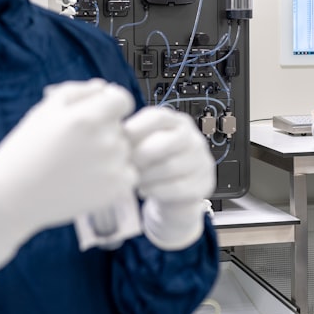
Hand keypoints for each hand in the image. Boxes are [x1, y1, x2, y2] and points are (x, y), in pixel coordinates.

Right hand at [0, 79, 137, 305]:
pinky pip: (128, 173)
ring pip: (125, 150)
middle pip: (120, 126)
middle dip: (104, 130)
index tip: (97, 114)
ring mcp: (113, 167)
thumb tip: (103, 87)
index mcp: (88, 117)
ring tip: (78, 164)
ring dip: (110, 153)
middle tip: (75, 146)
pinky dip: (114, 175)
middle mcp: (105, 140)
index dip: (110, 104)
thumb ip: (77, 92)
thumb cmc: (25, 150)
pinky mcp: (116, 189)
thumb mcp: (43, 110)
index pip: (122, 99)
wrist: (12, 197)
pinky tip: (88, 179)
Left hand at [124, 106, 214, 250]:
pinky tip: (146, 190)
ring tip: (134, 179)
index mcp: (177, 123)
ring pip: (170, 167)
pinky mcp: (203, 185)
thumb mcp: (145, 146)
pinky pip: (177, 188)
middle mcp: (193, 139)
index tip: (120, 138)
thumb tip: (110, 134)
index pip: (159, 117)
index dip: (137, 127)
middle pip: (166, 142)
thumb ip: (132, 138)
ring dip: (146, 175)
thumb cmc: (154, 166)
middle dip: (140, 155)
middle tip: (125, 164)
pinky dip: (156, 190)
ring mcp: (201, 162)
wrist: (175, 196)